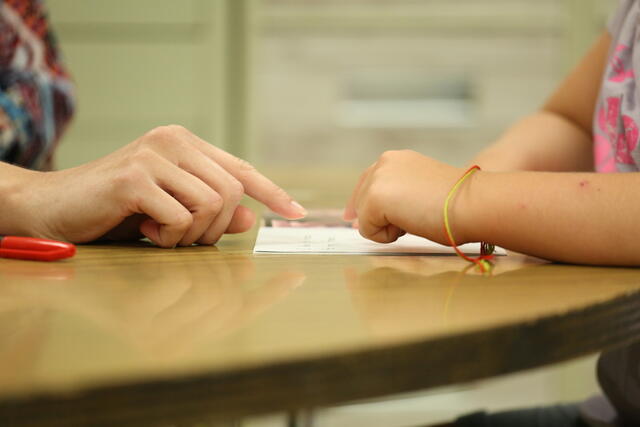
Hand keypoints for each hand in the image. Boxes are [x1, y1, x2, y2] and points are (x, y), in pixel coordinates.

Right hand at [16, 125, 306, 246]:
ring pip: (213, 205)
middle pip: (233, 191)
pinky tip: (140, 228)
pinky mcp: (135, 176)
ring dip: (191, 234)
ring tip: (158, 232)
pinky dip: (168, 237)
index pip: (242, 169)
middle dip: (216, 228)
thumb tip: (248, 219)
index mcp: (186, 145)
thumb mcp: (170, 213)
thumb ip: (209, 213)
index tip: (298, 214)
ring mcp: (154, 155)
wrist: (53, 208)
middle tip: (182, 237)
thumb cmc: (116, 212)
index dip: (273, 193)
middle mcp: (174, 141)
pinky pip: (181, 218)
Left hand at [344, 150, 465, 244]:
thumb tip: (367, 218)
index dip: (360, 204)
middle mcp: (383, 163)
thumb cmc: (457, 203)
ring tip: (416, 218)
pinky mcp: (374, 199)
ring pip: (364, 217)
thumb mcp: (420, 190)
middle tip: (413, 219)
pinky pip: (368, 231)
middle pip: (361, 202)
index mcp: (396, 159)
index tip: (351, 219)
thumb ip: (396, 196)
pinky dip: (387, 236)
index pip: (367, 182)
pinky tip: (411, 225)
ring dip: (386, 227)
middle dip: (379, 219)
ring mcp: (377, 179)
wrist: (472, 203)